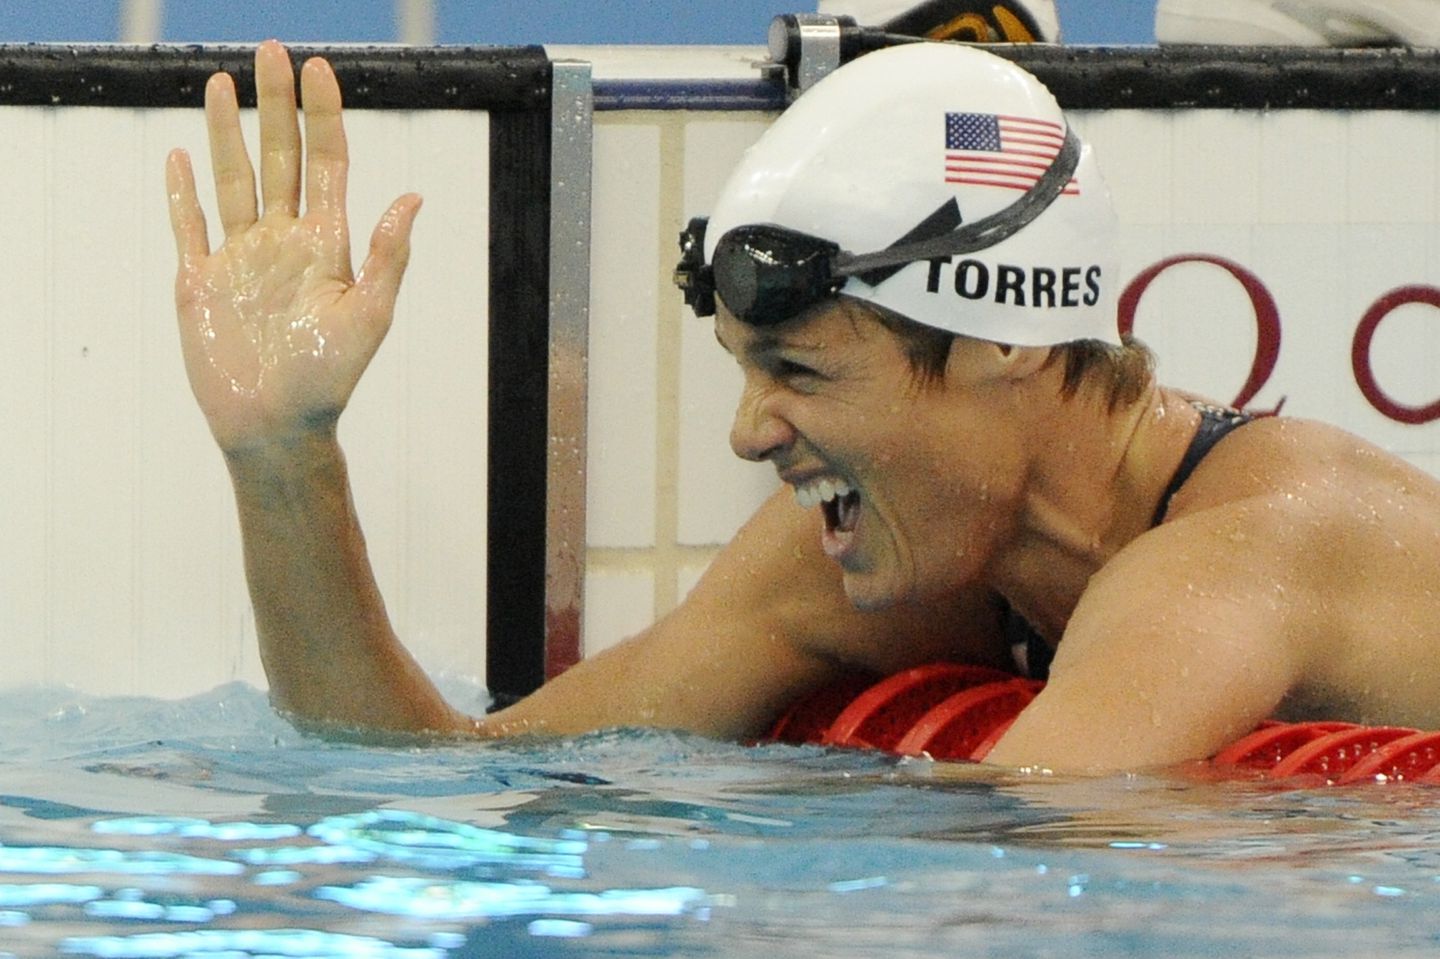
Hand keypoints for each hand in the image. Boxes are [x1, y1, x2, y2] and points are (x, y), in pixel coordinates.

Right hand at [166, 40, 421, 452]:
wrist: (276, 426)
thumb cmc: (329, 379)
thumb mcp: (370, 316)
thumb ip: (389, 256)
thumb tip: (414, 197)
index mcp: (327, 244)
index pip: (326, 164)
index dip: (324, 116)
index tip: (320, 69)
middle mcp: (284, 241)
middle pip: (279, 157)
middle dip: (275, 104)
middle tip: (269, 51)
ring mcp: (241, 258)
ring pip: (233, 180)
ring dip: (225, 133)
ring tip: (219, 84)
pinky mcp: (202, 281)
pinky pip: (190, 226)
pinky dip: (183, 193)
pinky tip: (181, 157)